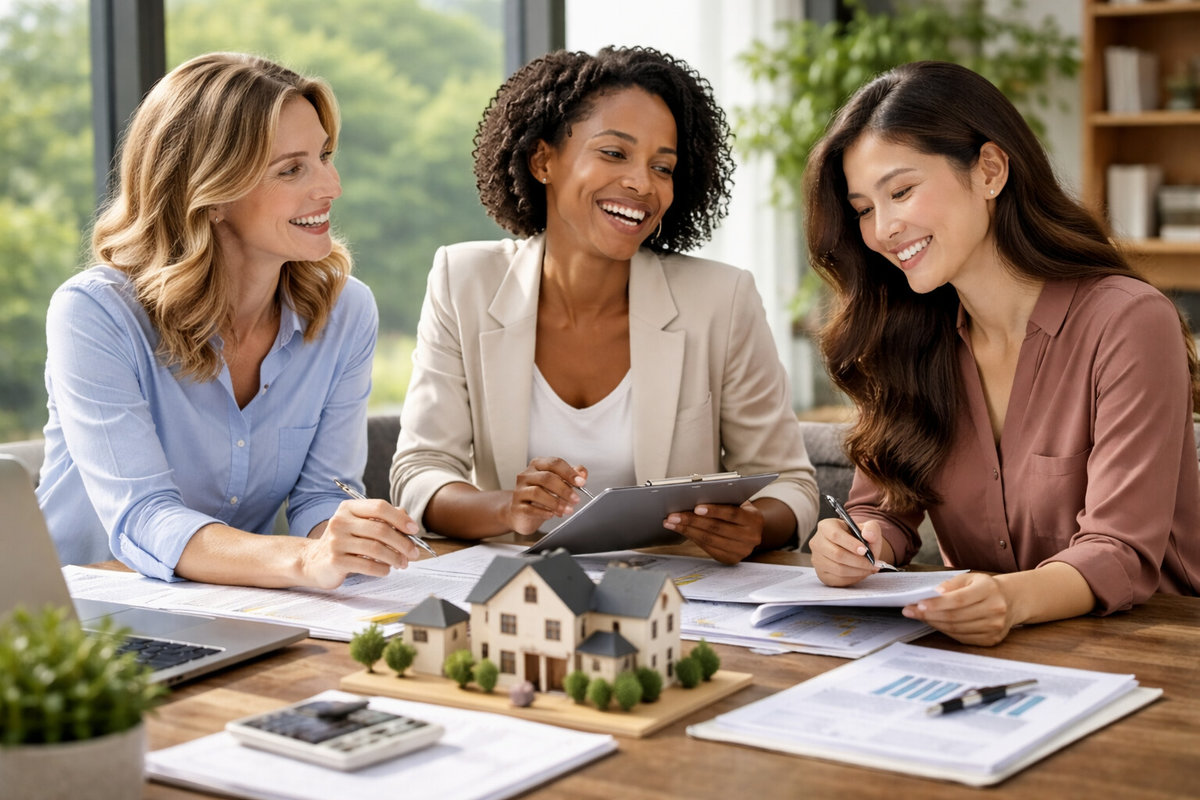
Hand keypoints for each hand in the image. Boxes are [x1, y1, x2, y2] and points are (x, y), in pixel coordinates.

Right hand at [300, 498, 420, 588]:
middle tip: (414, 553)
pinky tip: (386, 570)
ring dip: (395, 558)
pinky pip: (367, 565)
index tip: (414, 530)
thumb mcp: (360, 525)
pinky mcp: (335, 561)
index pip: (379, 507)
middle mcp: (340, 522)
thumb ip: (383, 520)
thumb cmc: (344, 543)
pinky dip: (382, 569)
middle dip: (403, 543)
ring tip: (403, 563)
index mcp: (348, 508)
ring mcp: (336, 541)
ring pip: (376, 549)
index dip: (400, 518)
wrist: (313, 562)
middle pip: (380, 530)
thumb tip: (408, 519)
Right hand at [506, 458, 588, 534]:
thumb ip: (570, 476)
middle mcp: (526, 475)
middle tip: (576, 499)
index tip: (581, 482)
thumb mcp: (558, 484)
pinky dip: (543, 512)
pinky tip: (552, 514)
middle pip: (546, 477)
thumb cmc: (541, 496)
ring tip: (567, 510)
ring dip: (555, 502)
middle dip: (564, 489)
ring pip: (537, 492)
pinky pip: (529, 508)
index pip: (554, 463)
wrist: (522, 514)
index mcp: (538, 465)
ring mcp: (520, 491)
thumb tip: (582, 473)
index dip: (569, 473)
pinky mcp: (516, 506)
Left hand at [663, 500, 763, 563]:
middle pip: (717, 528)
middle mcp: (750, 537)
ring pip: (709, 540)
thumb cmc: (741, 512)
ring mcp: (741, 551)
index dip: (714, 510)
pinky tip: (681, 530)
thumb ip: (724, 500)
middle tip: (673, 515)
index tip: (695, 507)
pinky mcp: (730, 559)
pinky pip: (708, 548)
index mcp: (754, 519)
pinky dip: (692, 538)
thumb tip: (695, 495)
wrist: (753, 532)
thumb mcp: (739, 503)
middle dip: (692, 521)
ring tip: (671, 523)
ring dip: (687, 530)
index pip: (732, 514)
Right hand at [810, 517, 888, 585]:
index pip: (835, 535)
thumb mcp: (868, 528)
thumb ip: (871, 529)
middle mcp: (817, 542)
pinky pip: (839, 579)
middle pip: (837, 554)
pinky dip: (854, 578)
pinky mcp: (821, 573)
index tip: (865, 550)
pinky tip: (862, 572)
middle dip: (859, 561)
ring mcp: (817, 559)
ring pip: (839, 569)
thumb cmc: (859, 537)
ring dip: (858, 571)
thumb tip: (868, 535)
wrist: (853, 549)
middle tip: (873, 563)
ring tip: (870, 568)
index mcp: (826, 526)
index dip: (851, 544)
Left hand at [902, 572, 1015, 645]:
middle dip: (928, 615)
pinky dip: (945, 631)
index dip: (936, 604)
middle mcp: (995, 609)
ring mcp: (995, 627)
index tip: (918, 604)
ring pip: (956, 629)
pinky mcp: (991, 640)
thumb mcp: (970, 578)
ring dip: (934, 624)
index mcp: (989, 590)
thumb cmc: (984, 587)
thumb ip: (951, 584)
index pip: (958, 600)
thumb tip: (934, 594)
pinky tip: (935, 623)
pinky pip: (962, 638)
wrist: (1010, 600)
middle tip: (910, 611)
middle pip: (955, 617)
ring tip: (920, 616)